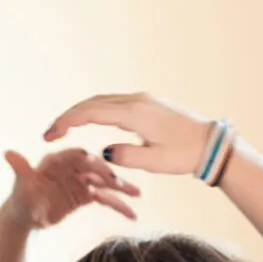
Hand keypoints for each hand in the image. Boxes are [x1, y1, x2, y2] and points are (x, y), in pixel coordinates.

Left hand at [4, 148, 139, 228]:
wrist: (26, 218)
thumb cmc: (22, 200)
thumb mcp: (23, 187)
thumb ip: (20, 170)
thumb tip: (8, 153)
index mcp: (57, 161)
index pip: (75, 157)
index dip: (87, 159)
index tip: (98, 162)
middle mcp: (72, 167)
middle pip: (94, 168)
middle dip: (108, 175)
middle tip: (120, 183)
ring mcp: (81, 180)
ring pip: (104, 183)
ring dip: (120, 189)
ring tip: (137, 195)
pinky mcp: (87, 195)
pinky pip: (105, 199)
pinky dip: (118, 206)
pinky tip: (132, 214)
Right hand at [43, 93, 212, 174]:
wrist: (212, 144)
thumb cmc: (186, 155)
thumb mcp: (155, 162)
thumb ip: (126, 156)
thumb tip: (105, 152)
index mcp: (134, 113)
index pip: (90, 113)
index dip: (66, 122)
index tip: (50, 135)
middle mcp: (136, 100)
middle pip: (92, 103)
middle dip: (68, 116)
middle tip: (50, 133)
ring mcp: (142, 99)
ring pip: (102, 100)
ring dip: (81, 112)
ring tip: (65, 128)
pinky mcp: (148, 103)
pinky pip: (114, 103)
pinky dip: (96, 111)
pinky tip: (90, 122)